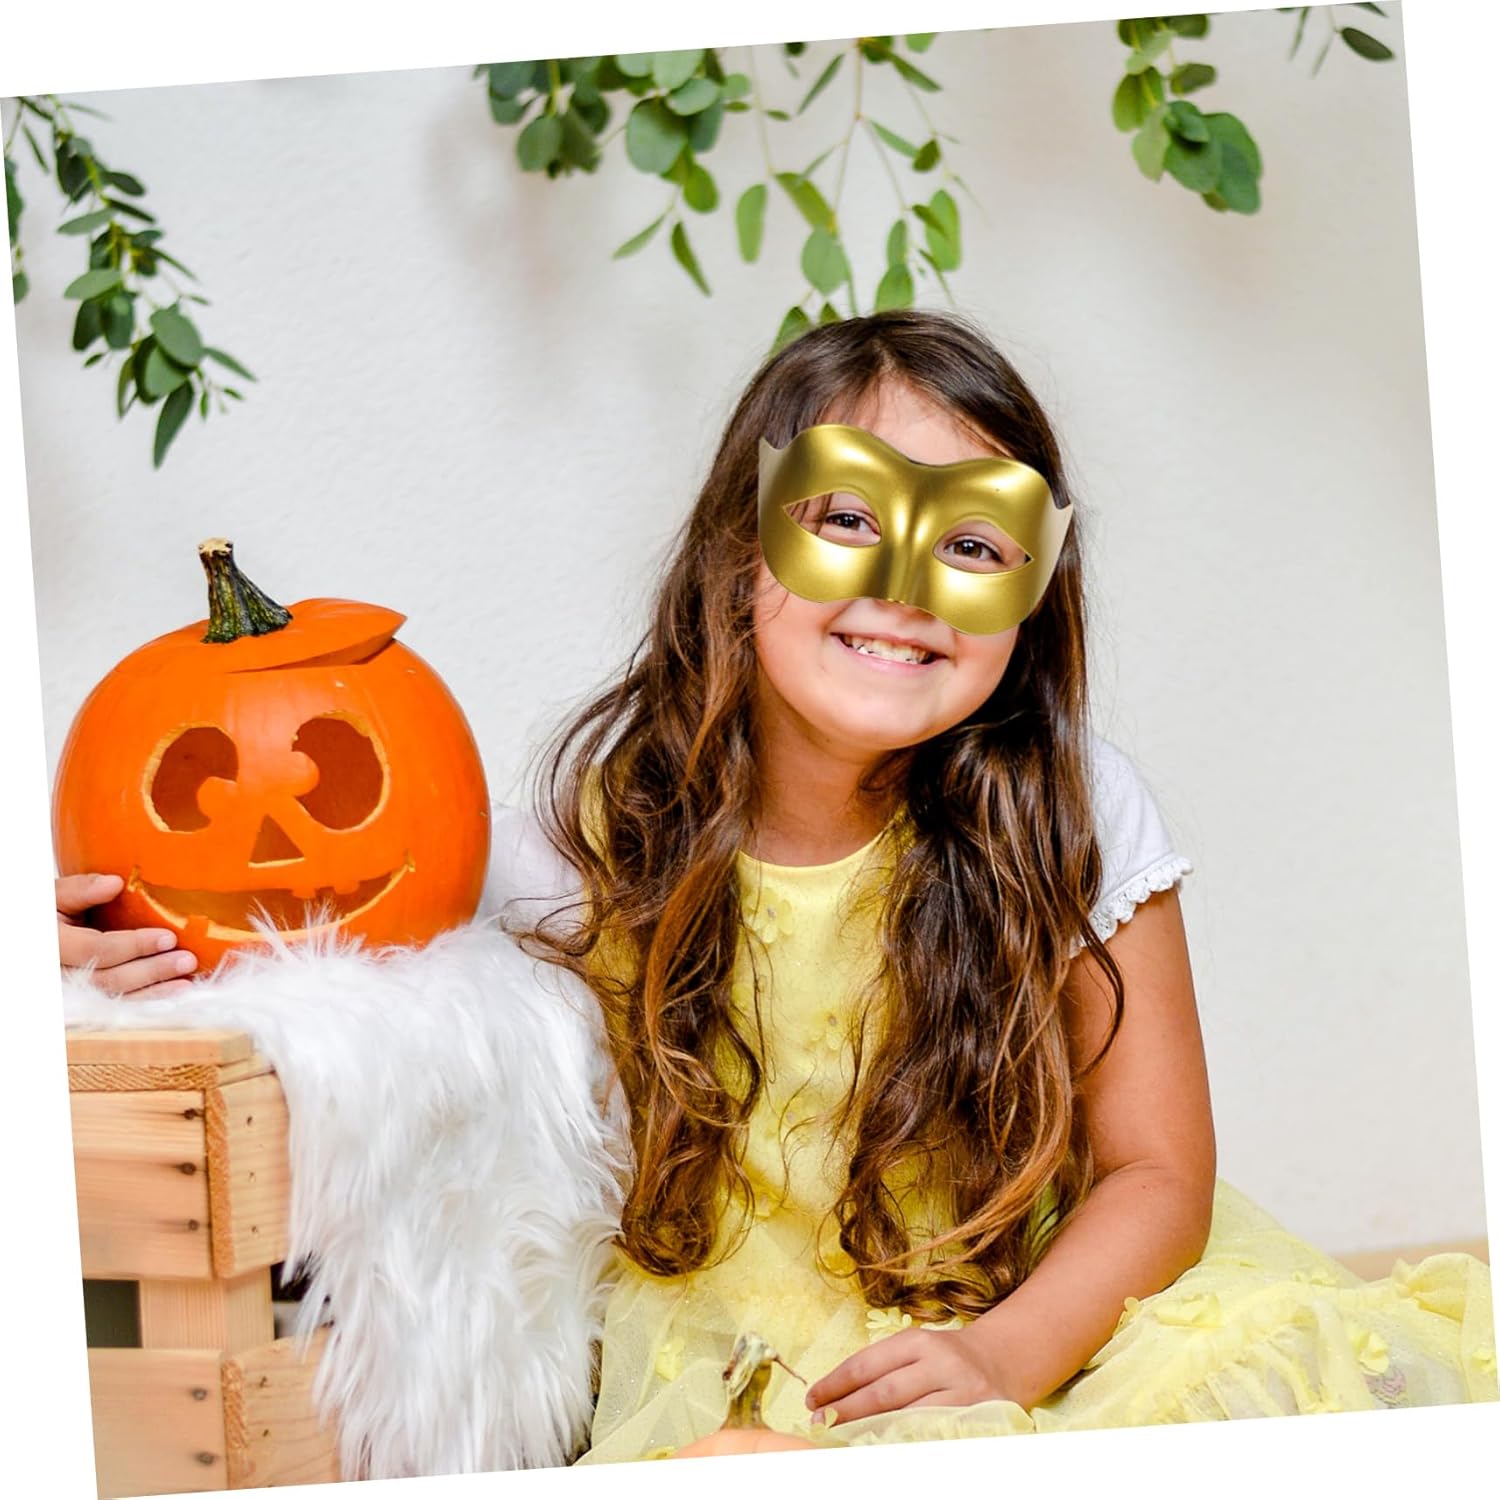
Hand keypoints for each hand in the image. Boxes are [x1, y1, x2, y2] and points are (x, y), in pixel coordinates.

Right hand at [57, 874, 197, 996]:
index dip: (133, 946)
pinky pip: (115, 1004)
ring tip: (187, 981)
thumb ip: (80, 889)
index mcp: (50, 945)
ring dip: (153, 990)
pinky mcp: (82, 999)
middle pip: (107, 979)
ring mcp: (68, 991)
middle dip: (150, 971)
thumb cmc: (46, 911)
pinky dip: (145, 999)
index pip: (95, 950)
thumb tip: (114, 883)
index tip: (168, 938)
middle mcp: (58, 974)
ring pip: (112, 996)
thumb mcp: (53, 895)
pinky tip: (172, 992)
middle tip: (187, 960)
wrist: (36, 936)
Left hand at [805, 1323, 1016, 1426]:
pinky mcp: (979, 1417)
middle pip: (885, 1393)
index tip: (812, 1399)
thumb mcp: (915, 1350)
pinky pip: (936, 1435)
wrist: (1002, 1360)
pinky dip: (909, 1443)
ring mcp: (962, 1392)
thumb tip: (835, 1397)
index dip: (836, 1384)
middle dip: (847, 1411)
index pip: (867, 1364)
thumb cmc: (944, 1358)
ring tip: (844, 1441)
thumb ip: (883, 1369)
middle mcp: (940, 1363)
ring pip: (910, 1418)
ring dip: (873, 1433)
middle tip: (819, 1424)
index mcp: (917, 1341)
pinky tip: (887, 1450)